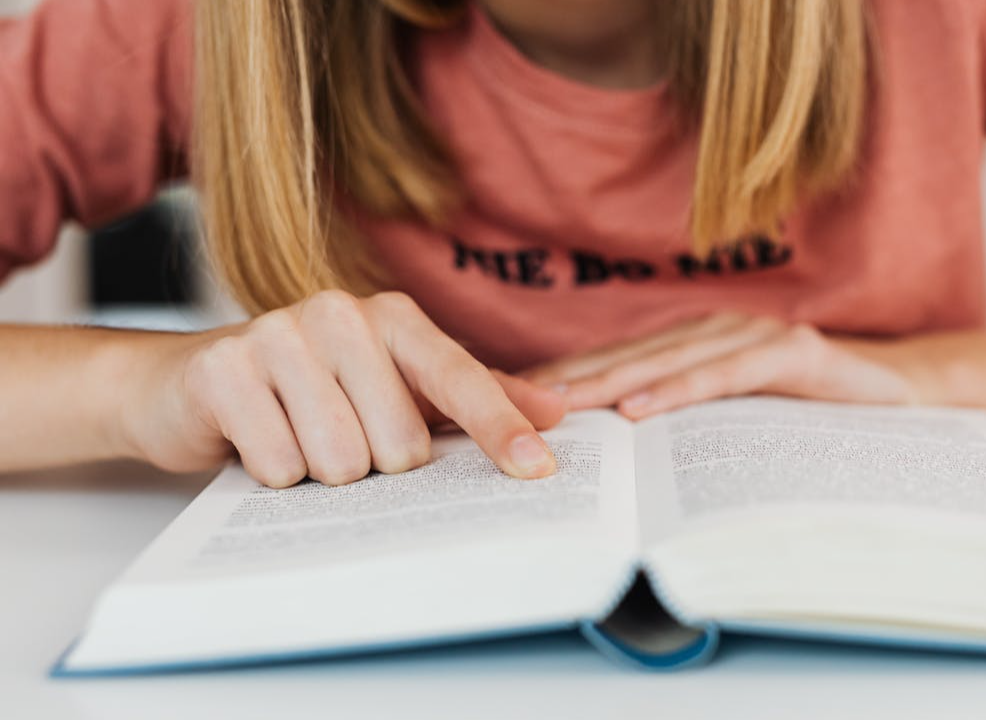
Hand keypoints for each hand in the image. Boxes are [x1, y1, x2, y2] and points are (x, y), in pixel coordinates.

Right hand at [122, 290, 564, 486]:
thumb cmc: (309, 389)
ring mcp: (277, 334)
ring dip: (321, 474)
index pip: (461, 380)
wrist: (184, 383)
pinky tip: (256, 439)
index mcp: (393, 317)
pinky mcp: (222, 368)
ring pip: (341, 462)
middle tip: (340, 438)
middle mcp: (339, 312)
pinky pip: (279, 465)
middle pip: (401, 446)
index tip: (536, 470)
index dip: (500, 428)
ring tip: (297, 437)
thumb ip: (474, 397)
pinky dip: (271, 474)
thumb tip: (555, 411)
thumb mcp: (396, 387)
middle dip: (374, 466)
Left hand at [522, 313, 917, 419]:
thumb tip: (619, 449)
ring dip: (610, 382)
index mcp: (699, 341)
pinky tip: (640, 411)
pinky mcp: (791, 351)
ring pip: (668, 359)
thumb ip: (689, 418)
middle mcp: (719, 328)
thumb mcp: (741, 418)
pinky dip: (680, 390)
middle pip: (630, 356)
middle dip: (570, 379)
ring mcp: (755, 334)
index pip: (619, 360)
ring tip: (560, 407)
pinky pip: (725, 374)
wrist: (906, 396)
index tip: (510, 400)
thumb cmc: (815, 412)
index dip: (565, 376)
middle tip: (512, 403)